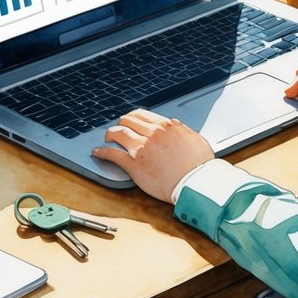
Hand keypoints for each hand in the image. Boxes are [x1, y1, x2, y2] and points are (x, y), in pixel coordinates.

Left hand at [92, 109, 213, 202]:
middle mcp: (152, 133)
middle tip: (119, 128)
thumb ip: (182, 131)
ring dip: (111, 134)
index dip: (134, 118)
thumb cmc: (200, 165)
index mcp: (167, 126)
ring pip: (118, 133)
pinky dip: (102, 152)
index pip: (143, 115)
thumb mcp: (195, 139)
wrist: (196, 183)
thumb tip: (176, 126)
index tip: (131, 121)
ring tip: (108, 137)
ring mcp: (141, 148)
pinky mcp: (133, 164)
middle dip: (122, 124)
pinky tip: (97, 152)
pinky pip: (112, 154)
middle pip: (128, 121)